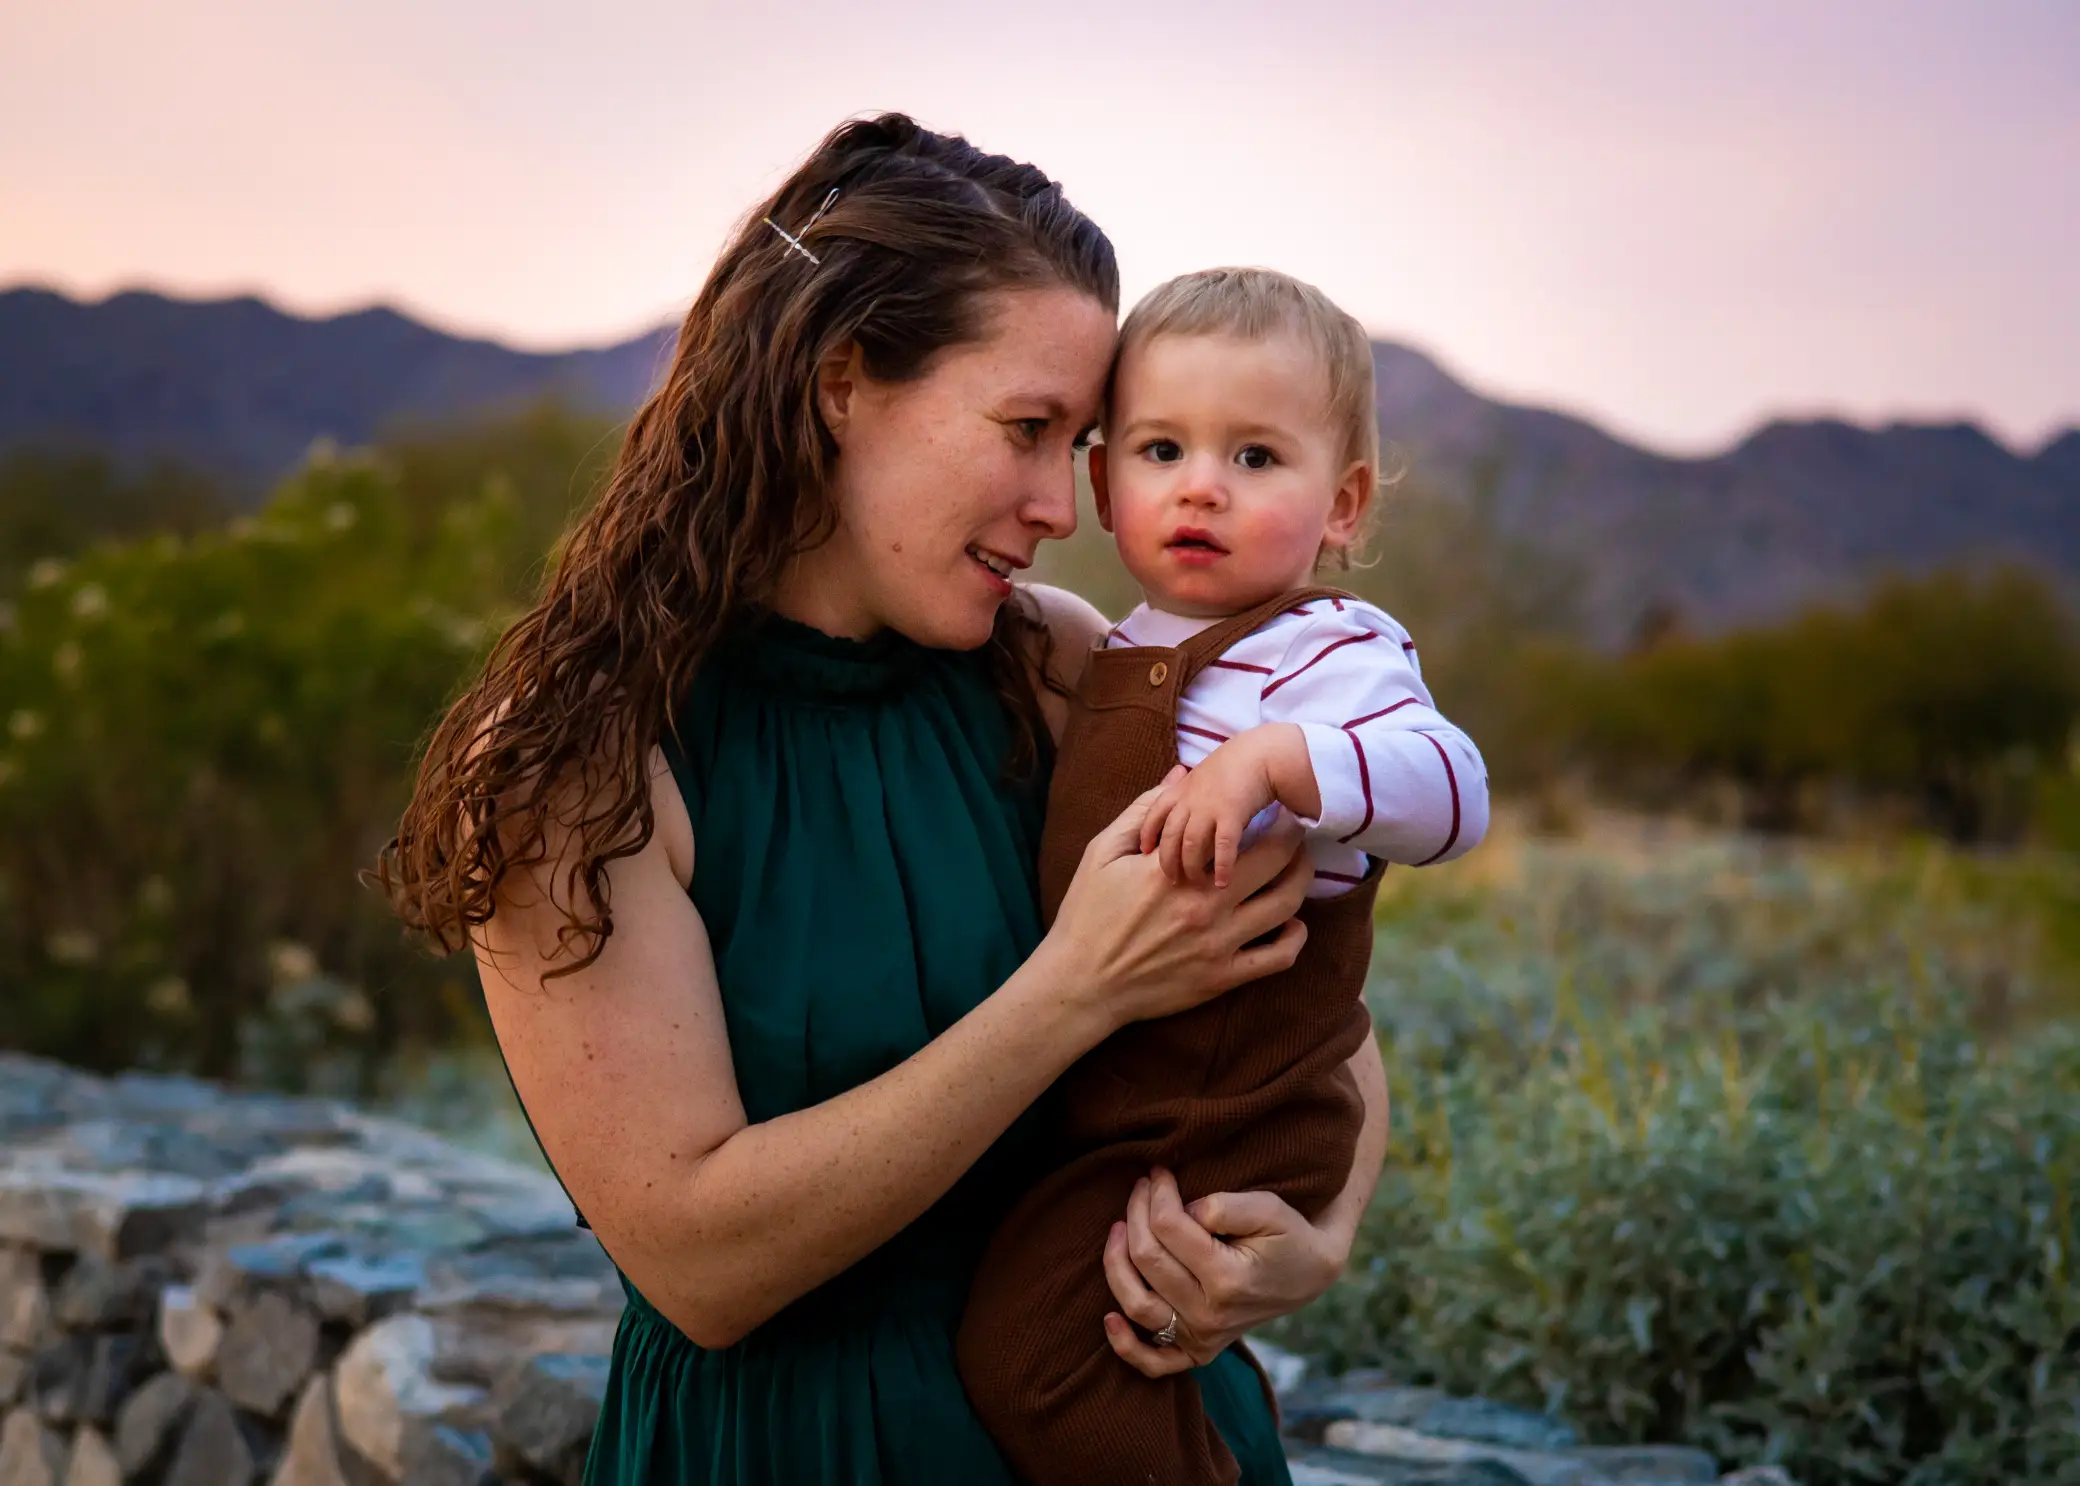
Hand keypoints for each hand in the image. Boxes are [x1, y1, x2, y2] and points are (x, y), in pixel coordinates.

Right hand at [1041, 774, 1311, 1033]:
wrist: (1081, 984)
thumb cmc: (1086, 914)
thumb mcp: (1102, 852)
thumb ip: (1146, 810)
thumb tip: (1181, 774)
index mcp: (1177, 869)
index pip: (1240, 830)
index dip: (1266, 814)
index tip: (1271, 805)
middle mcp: (1204, 904)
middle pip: (1277, 863)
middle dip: (1294, 840)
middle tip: (1294, 831)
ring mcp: (1217, 944)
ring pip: (1287, 906)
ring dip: (1300, 881)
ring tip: (1298, 868)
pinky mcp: (1222, 978)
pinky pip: (1279, 958)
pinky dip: (1296, 938)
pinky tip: (1291, 923)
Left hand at [1099, 1167, 1346, 1377]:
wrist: (1310, 1273)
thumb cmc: (1288, 1234)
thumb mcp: (1267, 1207)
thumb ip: (1222, 1206)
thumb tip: (1180, 1211)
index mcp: (1228, 1279)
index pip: (1168, 1228)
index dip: (1157, 1192)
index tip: (1159, 1171)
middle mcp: (1210, 1316)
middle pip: (1147, 1258)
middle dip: (1136, 1211)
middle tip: (1143, 1185)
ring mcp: (1202, 1338)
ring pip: (1136, 1304)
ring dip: (1116, 1260)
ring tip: (1119, 1226)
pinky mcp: (1198, 1350)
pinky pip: (1153, 1362)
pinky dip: (1124, 1345)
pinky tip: (1109, 1317)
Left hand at [1139, 725, 1316, 887]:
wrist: (1262, 753)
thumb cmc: (1236, 765)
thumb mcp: (1203, 774)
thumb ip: (1188, 791)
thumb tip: (1180, 809)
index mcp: (1181, 790)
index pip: (1154, 814)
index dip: (1147, 834)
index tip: (1144, 851)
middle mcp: (1190, 800)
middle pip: (1169, 836)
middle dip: (1168, 860)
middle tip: (1171, 879)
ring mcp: (1209, 808)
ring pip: (1190, 845)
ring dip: (1192, 867)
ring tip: (1197, 884)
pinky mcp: (1231, 815)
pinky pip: (1222, 847)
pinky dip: (1221, 867)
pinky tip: (1223, 882)